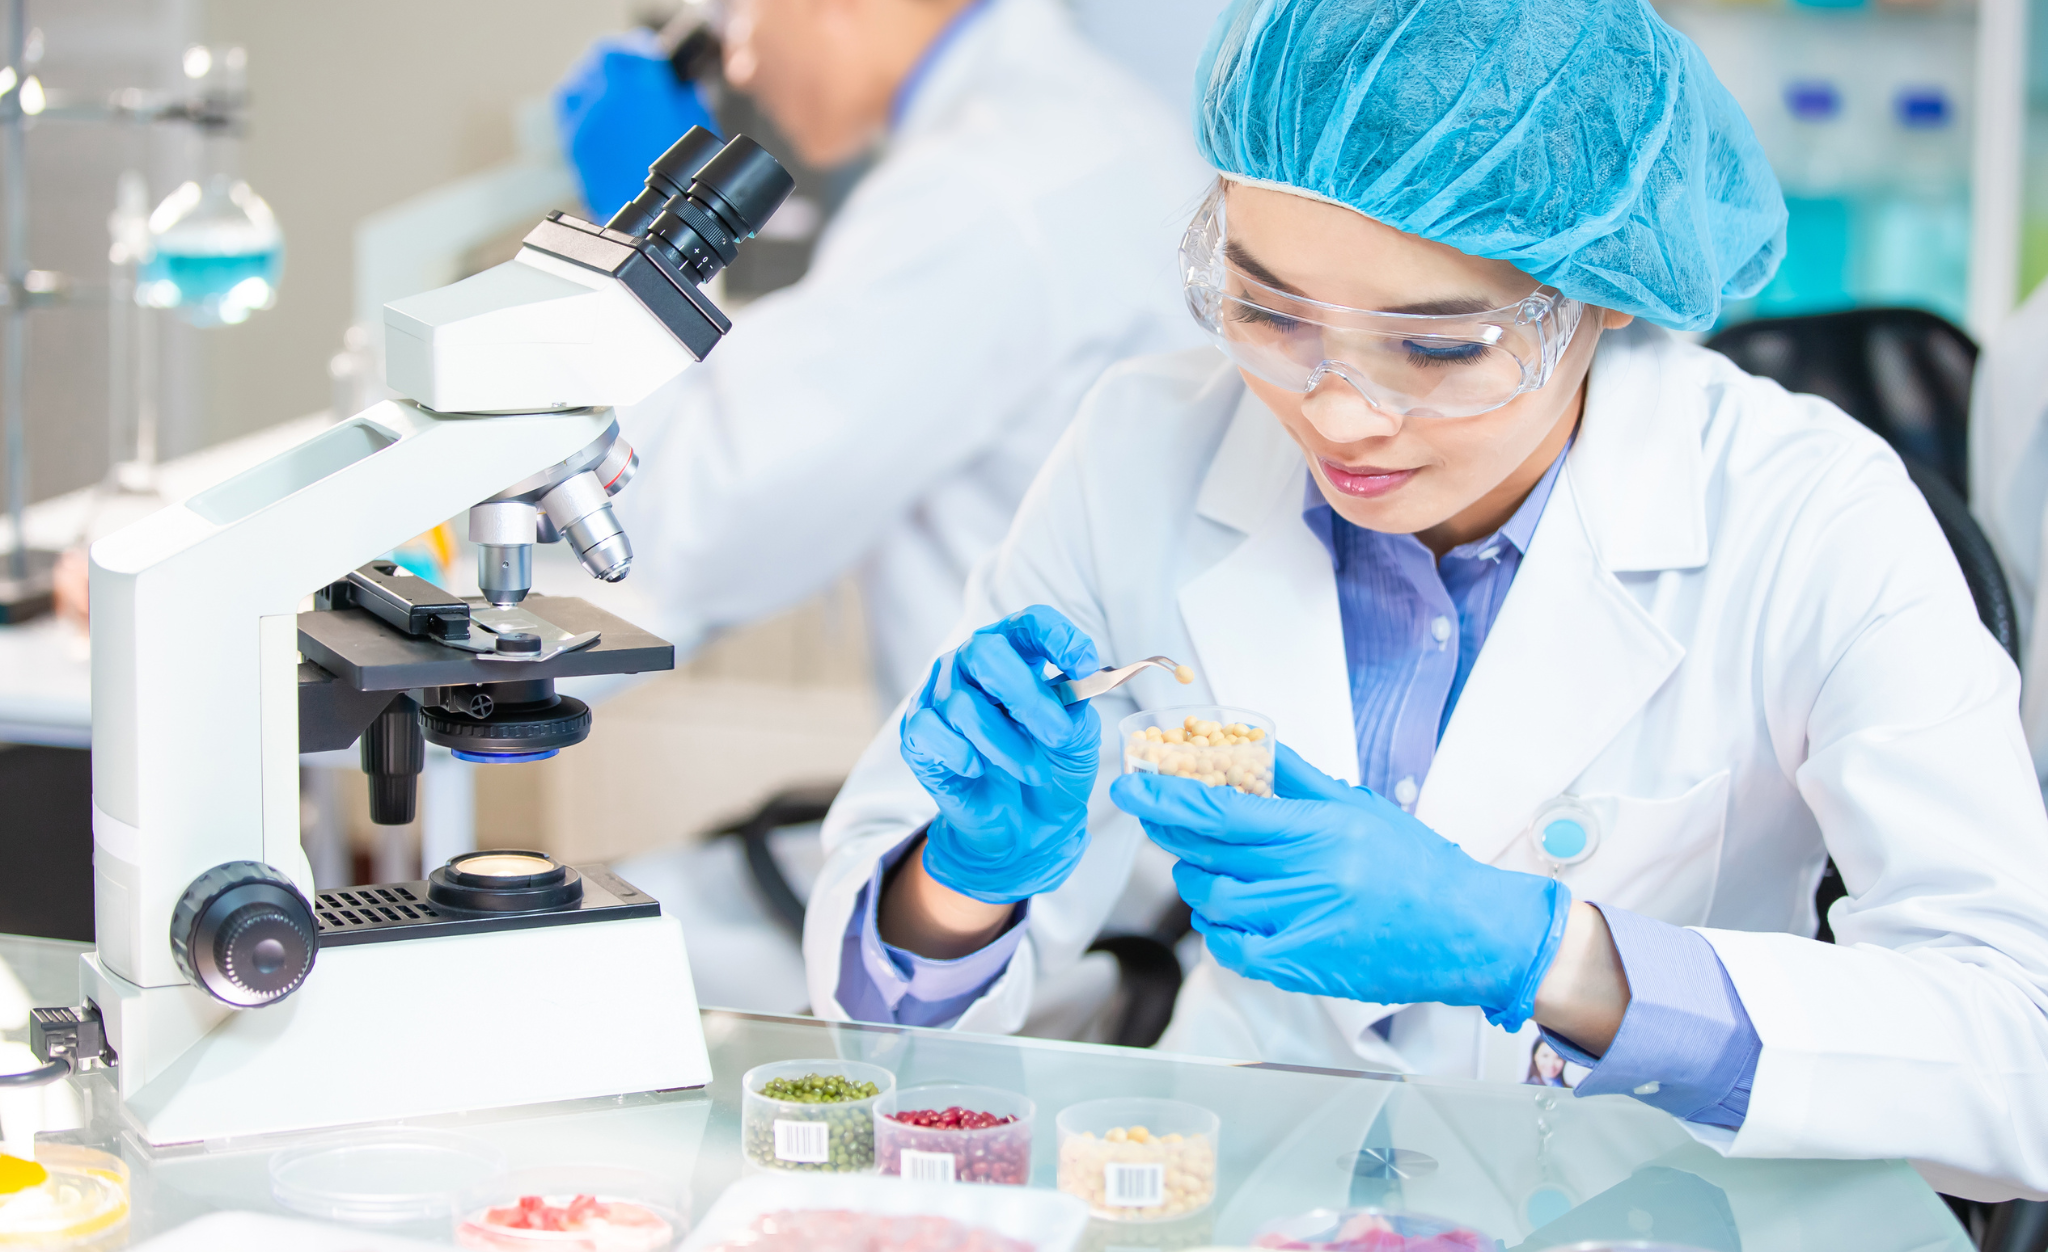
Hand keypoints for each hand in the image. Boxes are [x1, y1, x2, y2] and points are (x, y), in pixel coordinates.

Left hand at [554, 30, 719, 221]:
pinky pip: (568, 101)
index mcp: (647, 92)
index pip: (638, 50)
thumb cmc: (674, 183)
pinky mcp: (575, 137)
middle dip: (621, 61)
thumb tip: (676, 85)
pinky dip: (579, 97)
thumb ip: (682, 99)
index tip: (649, 57)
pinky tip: (592, 105)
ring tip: (610, 86)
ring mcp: (589, 117)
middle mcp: (613, 98)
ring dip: (596, 75)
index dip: (642, 51)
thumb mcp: (693, 129)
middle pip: (606, 58)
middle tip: (632, 70)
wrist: (647, 223)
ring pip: (583, 76)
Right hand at [900, 606, 1102, 903]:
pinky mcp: (917, 734)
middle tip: (1057, 734)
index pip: (1029, 624)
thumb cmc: (1049, 769)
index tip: (1085, 666)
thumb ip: (1077, 712)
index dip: (1056, 637)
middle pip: (985, 651)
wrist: (1022, 828)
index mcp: (1014, 653)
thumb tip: (1078, 689)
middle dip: (1026, 696)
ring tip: (1033, 772)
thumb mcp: (1077, 742)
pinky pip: (931, 732)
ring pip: (964, 704)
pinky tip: (980, 770)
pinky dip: (963, 756)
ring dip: (1007, 745)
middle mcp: (971, 665)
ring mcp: (939, 697)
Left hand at [1109, 743, 1571, 1029]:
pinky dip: (1218, 931)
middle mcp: (1308, 877)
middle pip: (1208, 853)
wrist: (1467, 930)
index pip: (1222, 810)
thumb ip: (1297, 778)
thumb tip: (1247, 745)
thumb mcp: (1357, 807)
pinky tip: (1226, 916)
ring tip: (1203, 868)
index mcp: (1319, 829)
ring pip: (1214, 901)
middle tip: (1155, 816)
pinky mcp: (1304, 968)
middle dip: (1170, 832)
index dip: (1168, 797)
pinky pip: (1233, 950)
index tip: (1133, 786)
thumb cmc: (1415, 866)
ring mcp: (1304, 926)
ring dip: (1195, 881)